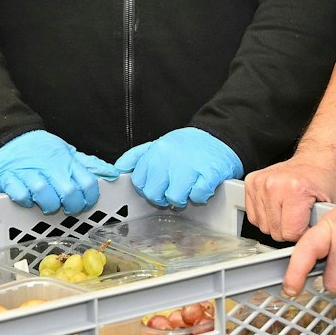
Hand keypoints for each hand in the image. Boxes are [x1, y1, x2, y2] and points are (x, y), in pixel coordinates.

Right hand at [0, 130, 120, 214]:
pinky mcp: (9, 178)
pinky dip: (24, 200)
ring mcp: (28, 172)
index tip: (85, 204)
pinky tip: (27, 198)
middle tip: (66, 207)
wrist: (8, 137)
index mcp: (66, 160)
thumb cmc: (39, 149)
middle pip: (68, 192)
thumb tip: (112, 173)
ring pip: (44, 193)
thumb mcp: (67, 152)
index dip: (89, 199)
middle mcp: (49, 166)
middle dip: (70, 206)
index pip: (88, 182)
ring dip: (47, 204)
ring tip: (47, 205)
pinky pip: (19, 194)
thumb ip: (88, 165)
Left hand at [115, 128, 241, 207]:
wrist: (217, 135)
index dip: (148, 188)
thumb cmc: (186, 145)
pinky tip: (201, 186)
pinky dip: (200, 196)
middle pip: (153, 194)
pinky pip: (197, 196)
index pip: (139, 182)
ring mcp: (188, 167)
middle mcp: (169, 159)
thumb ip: (136, 157)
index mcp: (155, 152)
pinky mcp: (208, 174)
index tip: (157, 185)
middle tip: (173, 188)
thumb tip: (117, 169)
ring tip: (188, 188)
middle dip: (163, 197)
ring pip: (174, 199)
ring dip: (183, 198)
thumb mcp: (157, 145)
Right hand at [244, 154, 335, 241]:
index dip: (303, 233)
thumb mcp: (334, 207)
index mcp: (296, 189)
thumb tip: (315, 250)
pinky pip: (253, 216)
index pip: (290, 234)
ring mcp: (260, 182)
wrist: (317, 159)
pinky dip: (265, 216)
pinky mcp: (251, 182)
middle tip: (300, 216)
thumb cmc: (326, 180)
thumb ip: (323, 229)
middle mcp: (274, 184)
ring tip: (290, 210)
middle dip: (289, 230)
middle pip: (275, 232)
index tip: (309, 223)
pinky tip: (278, 207)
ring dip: (277, 224)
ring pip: (262, 226)